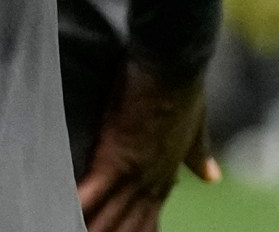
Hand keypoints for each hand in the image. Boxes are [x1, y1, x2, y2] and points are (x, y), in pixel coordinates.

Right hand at [76, 60, 219, 231]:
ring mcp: (134, 172)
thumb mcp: (194, 127)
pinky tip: (65, 213)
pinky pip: (93, 193)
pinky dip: (78, 206)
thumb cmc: (183, 86)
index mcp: (165, 174)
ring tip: (68, 230)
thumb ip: (199, 154)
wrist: (175, 64)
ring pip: (110, 217)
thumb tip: (213, 176)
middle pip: (128, 226)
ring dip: (91, 227)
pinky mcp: (116, 157)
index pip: (149, 218)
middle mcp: (151, 181)